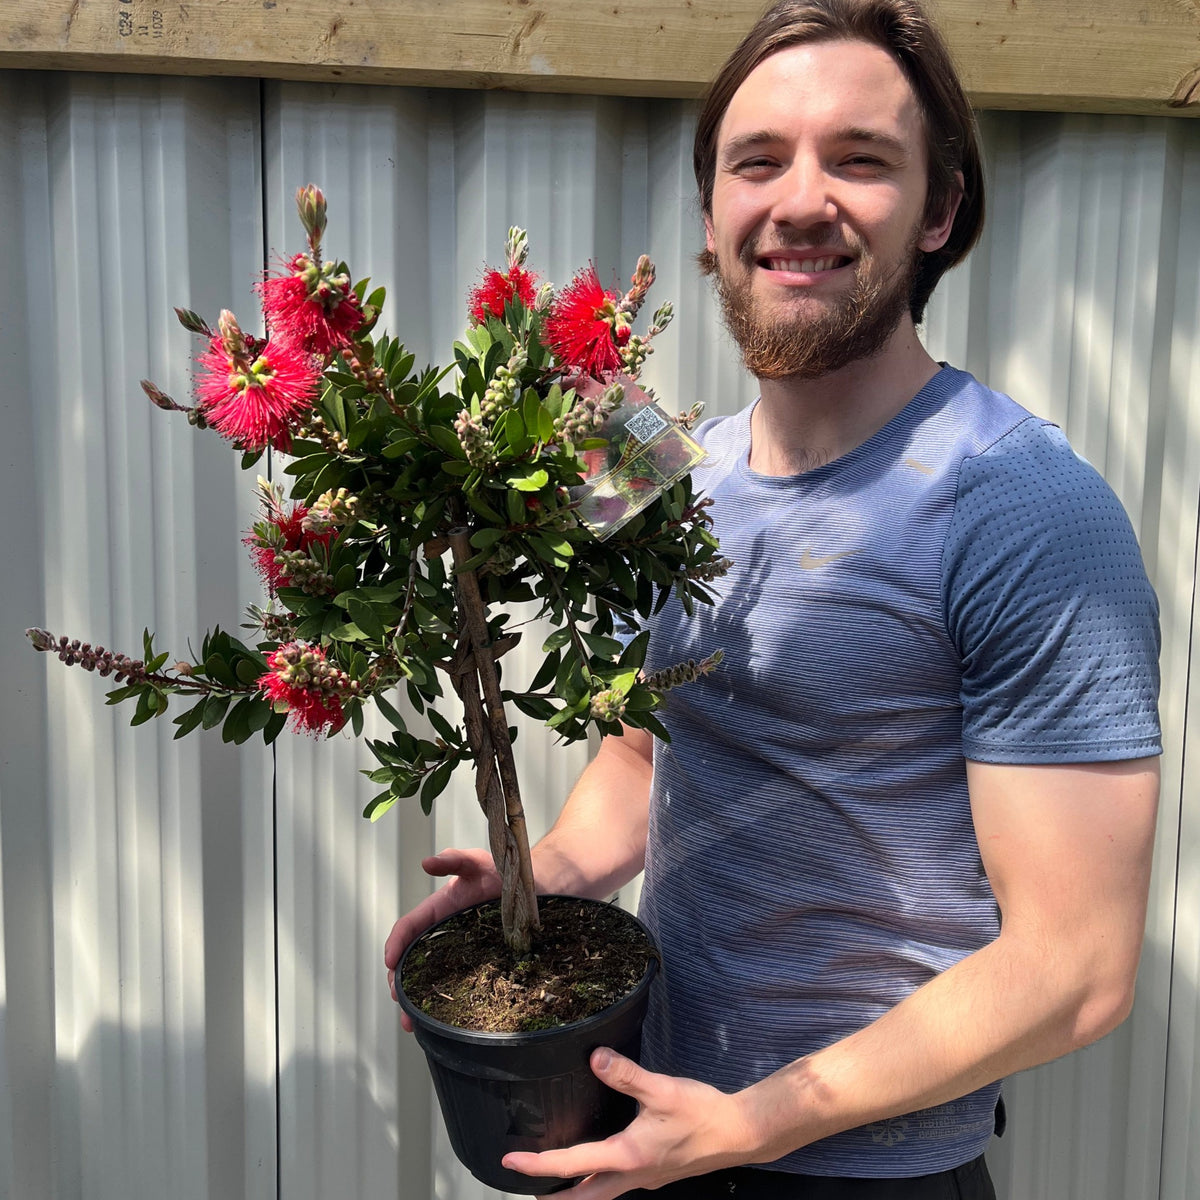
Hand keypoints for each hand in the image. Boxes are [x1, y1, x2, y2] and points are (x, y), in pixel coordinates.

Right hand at [383, 847, 500, 1023]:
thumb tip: (427, 862)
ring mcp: (458, 953)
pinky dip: (441, 1006)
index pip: (408, 928)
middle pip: (410, 960)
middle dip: (398, 980)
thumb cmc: (504, 872)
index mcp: (438, 910)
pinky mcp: (476, 966)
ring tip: (411, 1021)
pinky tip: (437, 1024)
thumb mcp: (478, 862)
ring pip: (428, 979)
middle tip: (399, 999)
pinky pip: (455, 987)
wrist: (535, 888)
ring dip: (414, 1000)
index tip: (390, 961)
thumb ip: (455, 859)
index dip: (395, 944)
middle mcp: (443, 934)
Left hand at [501, 1048, 758, 1199]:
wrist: (739, 1133)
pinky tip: (599, 1164)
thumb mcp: (662, 1090)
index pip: (573, 1165)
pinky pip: (618, 1183)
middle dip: (555, 1196)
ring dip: (576, 1191)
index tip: (509, 1161)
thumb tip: (594, 1058)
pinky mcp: (657, 1172)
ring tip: (554, 1182)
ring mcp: (646, 1178)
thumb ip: (626, 1074)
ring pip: (602, 1193)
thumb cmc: (702, 1113)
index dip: (537, 1164)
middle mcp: (633, 1175)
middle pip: (584, 1196)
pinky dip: (598, 1180)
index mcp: (627, 1157)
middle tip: (525, 1187)